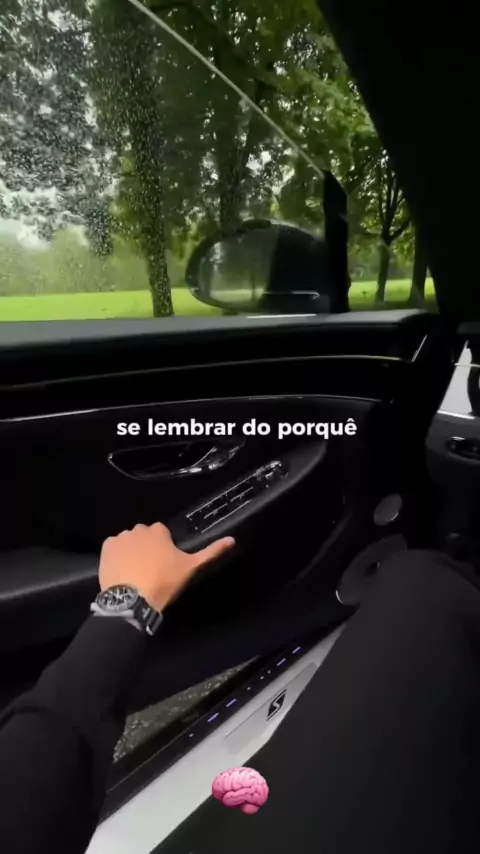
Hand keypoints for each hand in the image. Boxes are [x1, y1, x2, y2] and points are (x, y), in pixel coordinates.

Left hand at [99, 522, 234, 611]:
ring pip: (128, 542)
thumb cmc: (164, 582)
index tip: (164, 564)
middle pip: (144, 536)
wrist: (133, 599)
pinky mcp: (106, 547)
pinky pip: (113, 547)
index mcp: (158, 531)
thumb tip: (232, 539)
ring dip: (131, 551)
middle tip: (150, 569)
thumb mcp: (190, 567)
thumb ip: (211, 551)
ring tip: (135, 572)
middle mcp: (138, 529)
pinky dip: (116, 556)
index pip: (162, 534)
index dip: (163, 549)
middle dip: (147, 548)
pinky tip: (122, 571)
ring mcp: (120, 538)